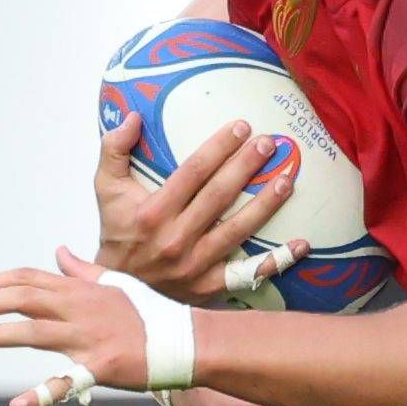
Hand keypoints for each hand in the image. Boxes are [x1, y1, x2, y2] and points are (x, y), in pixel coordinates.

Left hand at [0, 248, 171, 405]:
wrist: (185, 341)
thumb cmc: (152, 314)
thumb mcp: (117, 284)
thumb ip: (83, 270)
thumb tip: (58, 252)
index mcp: (81, 291)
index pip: (29, 278)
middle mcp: (80, 309)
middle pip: (22, 299)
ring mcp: (88, 338)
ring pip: (32, 332)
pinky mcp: (100, 367)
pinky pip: (66, 382)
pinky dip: (41, 395)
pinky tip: (17, 405)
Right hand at [94, 112, 305, 305]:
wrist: (115, 289)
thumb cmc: (117, 232)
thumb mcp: (105, 189)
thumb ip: (113, 150)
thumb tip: (132, 116)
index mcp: (152, 212)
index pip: (192, 172)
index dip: (219, 147)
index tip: (242, 126)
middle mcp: (175, 239)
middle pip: (219, 196)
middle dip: (247, 166)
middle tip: (270, 143)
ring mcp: (195, 266)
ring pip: (238, 230)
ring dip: (267, 204)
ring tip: (288, 179)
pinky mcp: (210, 287)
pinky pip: (248, 273)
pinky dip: (277, 261)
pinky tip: (301, 244)